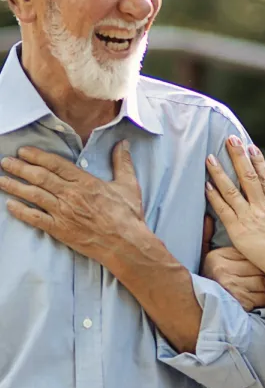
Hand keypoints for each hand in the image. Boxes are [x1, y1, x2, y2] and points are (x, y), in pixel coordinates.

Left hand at [0, 141, 144, 265]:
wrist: (125, 243)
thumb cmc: (128, 215)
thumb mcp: (129, 185)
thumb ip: (123, 162)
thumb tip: (123, 144)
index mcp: (86, 182)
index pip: (56, 164)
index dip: (37, 156)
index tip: (23, 151)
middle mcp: (71, 195)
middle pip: (39, 177)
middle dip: (20, 168)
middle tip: (5, 162)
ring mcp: (63, 212)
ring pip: (33, 195)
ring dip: (14, 186)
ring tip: (1, 179)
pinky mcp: (59, 229)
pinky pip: (35, 218)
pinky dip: (21, 211)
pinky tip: (9, 205)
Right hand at [203, 246, 264, 310]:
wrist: (198, 306)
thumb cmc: (210, 280)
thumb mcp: (211, 258)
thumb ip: (216, 240)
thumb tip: (215, 221)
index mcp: (218, 257)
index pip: (250, 254)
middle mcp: (223, 272)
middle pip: (259, 268)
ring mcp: (230, 288)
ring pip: (264, 283)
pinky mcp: (239, 302)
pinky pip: (263, 298)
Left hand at [205, 136, 264, 275]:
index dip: (258, 161)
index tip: (251, 146)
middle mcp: (262, 207)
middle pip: (249, 176)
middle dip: (239, 156)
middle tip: (231, 139)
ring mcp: (250, 216)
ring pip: (233, 189)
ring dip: (221, 171)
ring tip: (210, 156)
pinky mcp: (238, 229)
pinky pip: (224, 209)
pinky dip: (215, 195)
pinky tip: (206, 184)